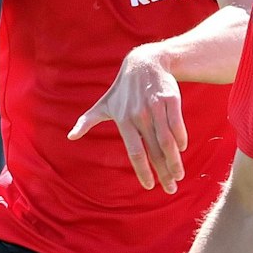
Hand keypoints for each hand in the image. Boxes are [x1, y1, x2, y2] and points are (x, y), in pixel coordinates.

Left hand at [70, 45, 187, 192]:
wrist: (144, 63)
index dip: (143, 171)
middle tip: (171, 189)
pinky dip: (181, 138)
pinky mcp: (170, 100)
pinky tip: (182, 149)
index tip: (150, 186)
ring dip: (175, 161)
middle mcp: (140, 116)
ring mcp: (156, 108)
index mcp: (124, 121)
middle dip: (164, 172)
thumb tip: (70, 137)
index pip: (135, 152)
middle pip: (154, 151)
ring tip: (179, 175)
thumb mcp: (104, 104)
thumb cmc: (122, 89)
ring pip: (167, 141)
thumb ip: (87, 121)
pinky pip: (176, 124)